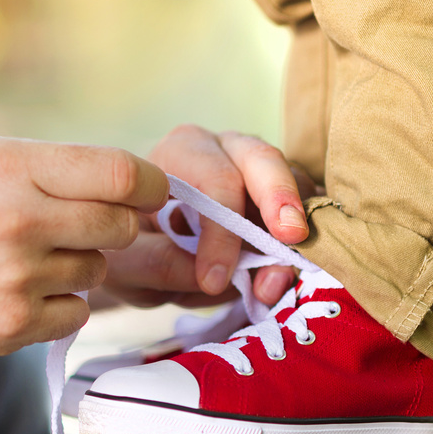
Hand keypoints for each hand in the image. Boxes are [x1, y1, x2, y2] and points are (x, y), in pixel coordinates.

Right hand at [0, 135, 167, 357]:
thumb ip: (48, 165)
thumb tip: (129, 184)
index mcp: (12, 167)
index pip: (123, 175)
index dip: (150, 186)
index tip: (150, 194)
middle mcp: (19, 221)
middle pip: (120, 227)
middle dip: (110, 226)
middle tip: (73, 227)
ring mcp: (15, 278)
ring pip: (96, 271)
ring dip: (74, 265)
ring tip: (21, 258)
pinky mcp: (10, 325)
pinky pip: (75, 314)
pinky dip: (57, 305)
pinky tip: (15, 291)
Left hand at [102, 125, 318, 308]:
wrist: (142, 249)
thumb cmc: (131, 244)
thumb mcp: (125, 261)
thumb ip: (157, 263)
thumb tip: (213, 277)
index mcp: (181, 151)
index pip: (214, 180)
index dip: (222, 232)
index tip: (214, 281)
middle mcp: (226, 150)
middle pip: (263, 160)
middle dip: (280, 199)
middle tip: (290, 239)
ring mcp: (262, 173)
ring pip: (294, 187)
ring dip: (294, 237)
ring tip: (277, 284)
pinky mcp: (284, 200)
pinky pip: (308, 213)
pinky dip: (308, 243)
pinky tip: (295, 275)